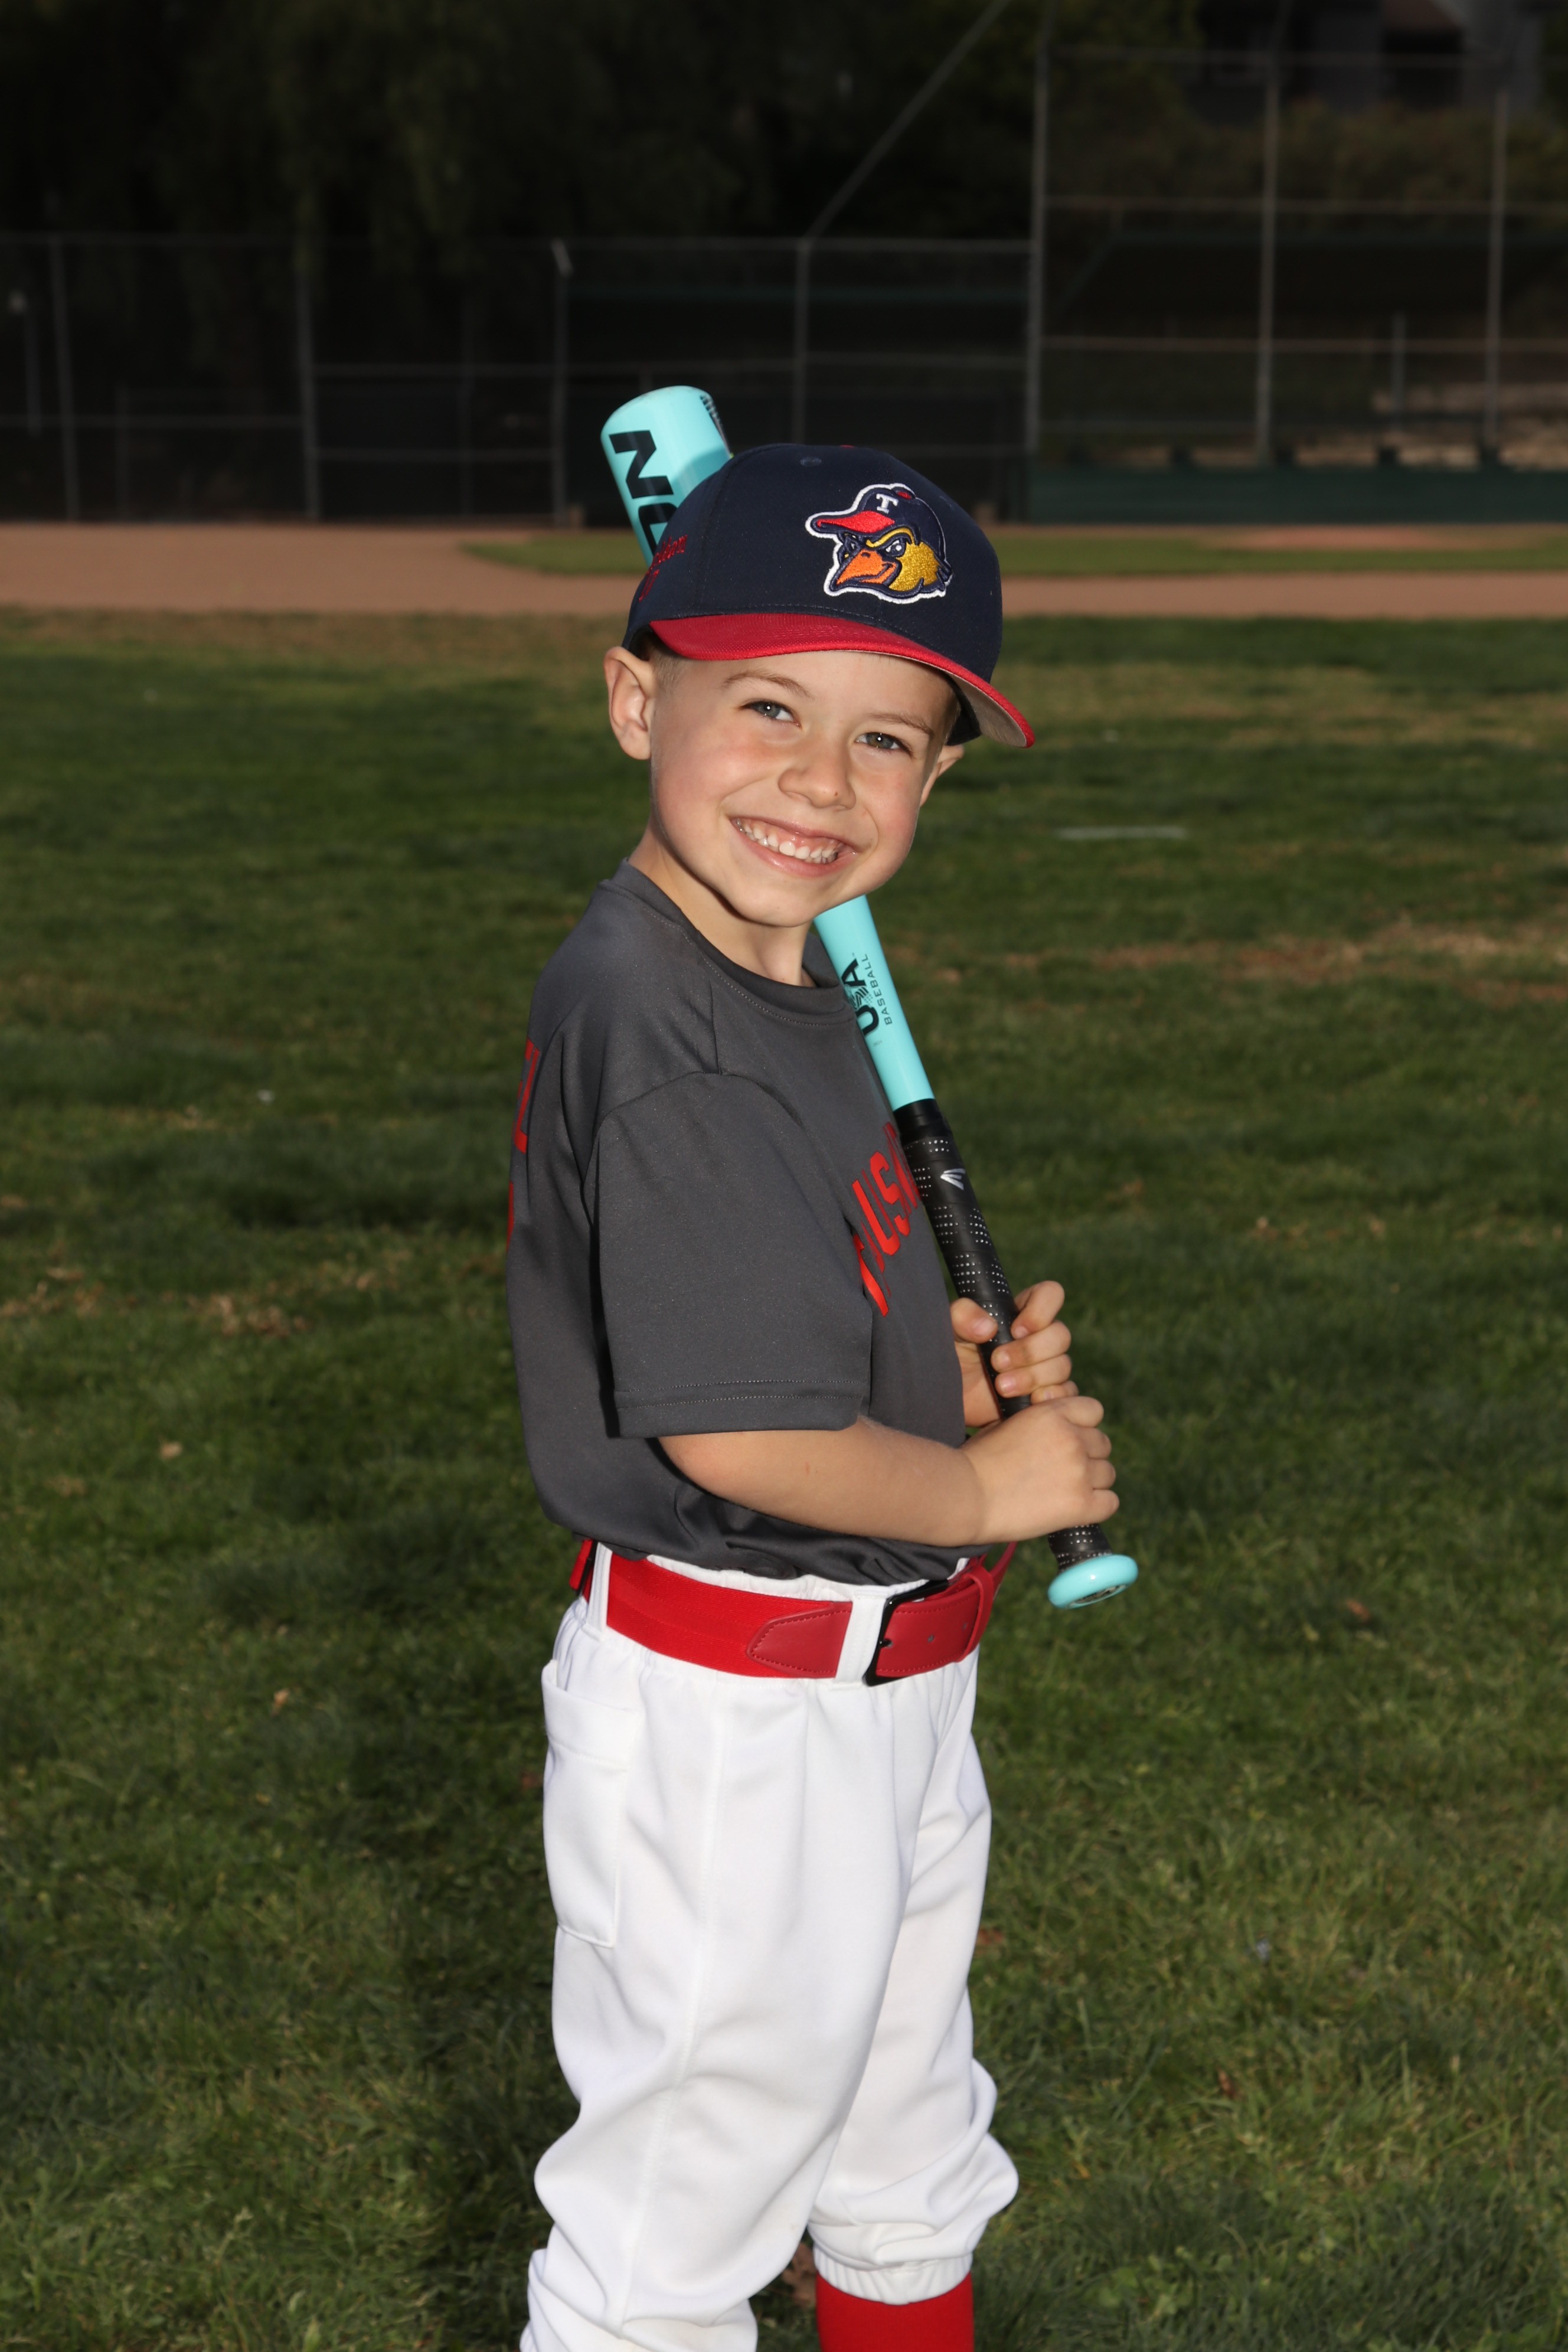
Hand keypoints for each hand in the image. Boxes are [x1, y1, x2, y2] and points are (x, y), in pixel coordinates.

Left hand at [951, 1279, 1074, 1425]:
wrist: (948, 1399)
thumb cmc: (949, 1357)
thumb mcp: (948, 1330)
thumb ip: (962, 1316)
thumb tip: (989, 1327)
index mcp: (1018, 1313)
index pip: (1050, 1295)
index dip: (1041, 1310)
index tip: (1015, 1329)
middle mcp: (1038, 1337)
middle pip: (1060, 1335)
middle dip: (1029, 1351)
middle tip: (997, 1363)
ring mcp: (1045, 1367)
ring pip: (1062, 1366)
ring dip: (1032, 1377)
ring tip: (1001, 1387)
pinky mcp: (1046, 1393)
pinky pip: (1066, 1393)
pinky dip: (1050, 1397)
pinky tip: (1029, 1401)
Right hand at [962, 1392, 1117, 1545]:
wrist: (966, 1494)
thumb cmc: (978, 1461)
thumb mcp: (1008, 1424)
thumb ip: (1039, 1423)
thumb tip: (1056, 1431)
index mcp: (1053, 1413)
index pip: (1093, 1410)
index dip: (1083, 1426)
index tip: (1070, 1440)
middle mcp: (1071, 1438)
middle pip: (1103, 1444)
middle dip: (1087, 1456)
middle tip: (1064, 1472)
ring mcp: (1079, 1471)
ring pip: (1107, 1473)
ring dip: (1092, 1482)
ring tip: (1065, 1492)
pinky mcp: (1081, 1504)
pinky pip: (1110, 1503)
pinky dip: (1096, 1507)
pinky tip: (1077, 1510)